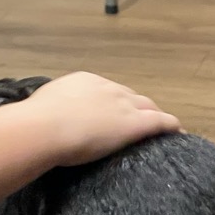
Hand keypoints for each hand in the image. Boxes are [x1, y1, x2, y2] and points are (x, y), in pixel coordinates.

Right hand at [23, 71, 179, 166]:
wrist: (45, 127)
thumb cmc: (36, 120)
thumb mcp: (41, 106)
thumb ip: (50, 108)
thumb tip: (42, 116)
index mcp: (85, 81)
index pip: (107, 91)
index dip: (113, 103)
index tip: (112, 114)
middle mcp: (108, 88)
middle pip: (131, 97)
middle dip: (137, 107)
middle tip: (139, 121)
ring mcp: (124, 104)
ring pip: (148, 107)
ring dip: (155, 116)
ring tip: (161, 128)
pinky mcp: (136, 123)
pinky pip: (162, 122)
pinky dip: (172, 127)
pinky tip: (179, 134)